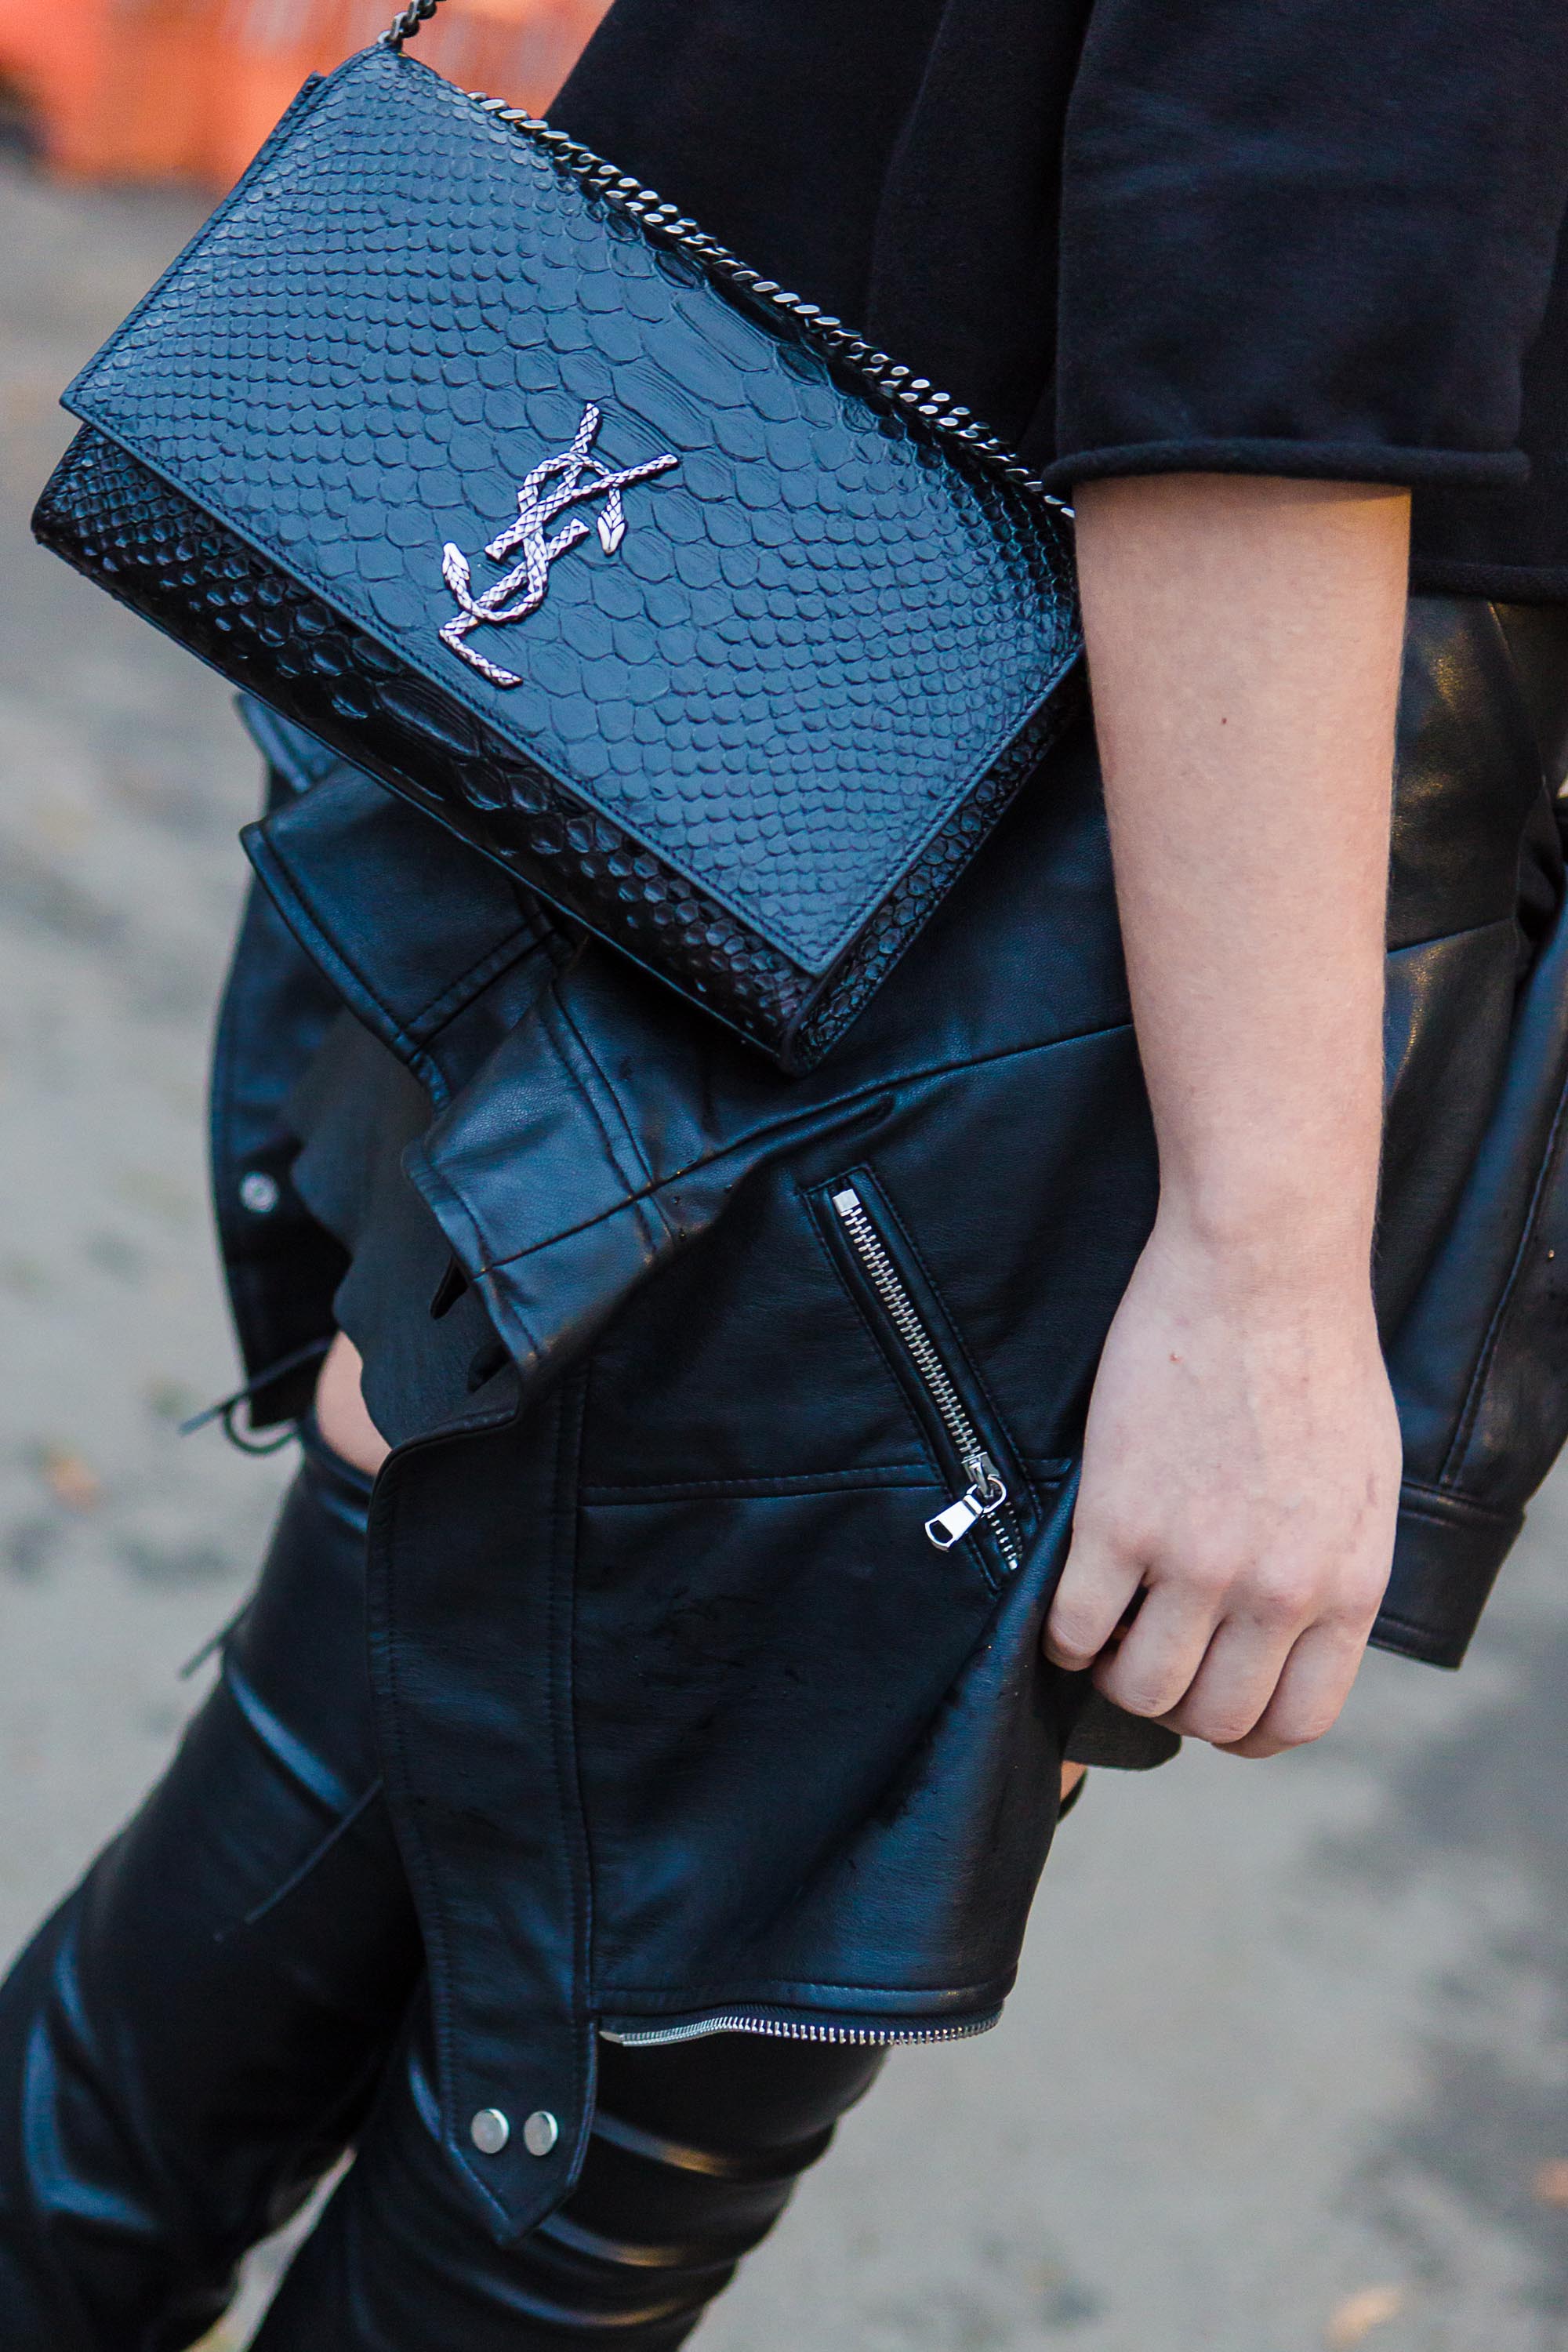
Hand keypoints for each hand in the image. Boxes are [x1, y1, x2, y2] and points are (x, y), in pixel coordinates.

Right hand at [1043, 1217, 1401, 1757]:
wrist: (1263, 1268)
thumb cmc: (1314, 1355)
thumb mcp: (1360, 1486)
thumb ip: (1328, 1566)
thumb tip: (1283, 1624)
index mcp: (1347, 1584)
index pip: (1296, 1719)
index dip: (1243, 1727)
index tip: (1211, 1697)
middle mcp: (1277, 1589)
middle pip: (1212, 1717)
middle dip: (1174, 1701)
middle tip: (1147, 1653)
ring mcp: (1197, 1560)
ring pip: (1140, 1686)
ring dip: (1114, 1671)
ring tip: (1105, 1629)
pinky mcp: (1121, 1519)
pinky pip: (1075, 1626)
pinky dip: (1062, 1633)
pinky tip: (1069, 1598)